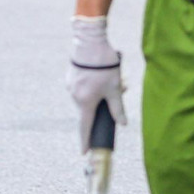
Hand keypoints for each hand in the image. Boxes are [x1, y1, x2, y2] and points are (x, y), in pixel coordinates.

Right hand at [67, 16, 126, 151]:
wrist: (89, 41)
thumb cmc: (103, 66)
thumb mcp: (114, 88)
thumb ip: (117, 108)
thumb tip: (122, 123)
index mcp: (85, 102)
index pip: (85, 127)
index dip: (85, 141)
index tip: (84, 152)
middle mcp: (74, 96)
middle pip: (89, 109)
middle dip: (103, 104)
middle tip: (122, 88)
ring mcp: (71, 85)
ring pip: (87, 96)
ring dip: (100, 92)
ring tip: (118, 78)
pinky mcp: (71, 75)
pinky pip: (83, 86)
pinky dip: (93, 84)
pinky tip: (104, 72)